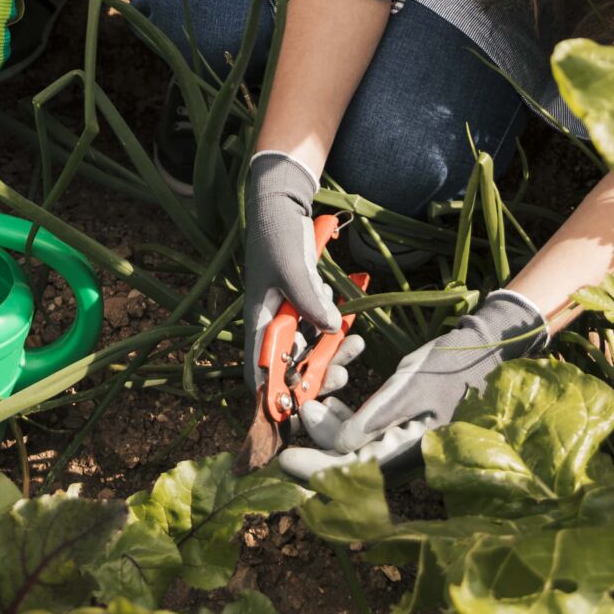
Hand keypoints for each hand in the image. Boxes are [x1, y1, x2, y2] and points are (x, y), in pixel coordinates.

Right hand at [242, 153, 346, 392]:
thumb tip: (330, 330)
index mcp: (257, 321)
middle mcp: (271, 324)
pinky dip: (336, 329)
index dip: (273, 394)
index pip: (257, 370)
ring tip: (356, 346)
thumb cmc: (277, 235)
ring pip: (310, 348)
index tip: (296, 410)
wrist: (283, 204)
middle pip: (290, 365)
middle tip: (340, 375)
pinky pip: (321, 327)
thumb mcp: (292, 268)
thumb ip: (309, 301)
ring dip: (332, 353)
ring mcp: (289, 314)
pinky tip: (348, 319)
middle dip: (315, 375)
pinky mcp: (305, 303)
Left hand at [278, 289, 547, 480]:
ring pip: (351, 449)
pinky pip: (362, 435)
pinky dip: (345, 419)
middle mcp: (402, 457)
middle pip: (347, 466)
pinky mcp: (397, 431)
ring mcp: (400, 446)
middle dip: (318, 441)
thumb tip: (338, 445)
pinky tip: (335, 397)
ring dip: (330, 427)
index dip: (315, 469)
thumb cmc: (450, 365)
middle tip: (302, 411)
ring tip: (316, 398)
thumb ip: (375, 417)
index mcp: (409, 453)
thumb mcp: (409, 385)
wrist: (481, 351)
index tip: (285, 458)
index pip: (354, 473)